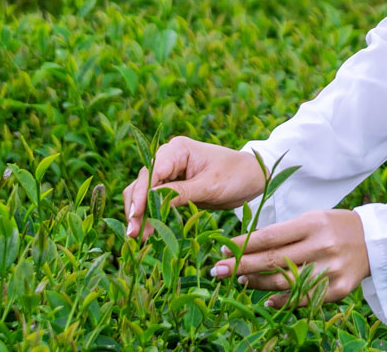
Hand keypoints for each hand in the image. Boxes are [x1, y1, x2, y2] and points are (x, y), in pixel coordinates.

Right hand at [124, 135, 264, 239]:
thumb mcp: (210, 186)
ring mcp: (169, 172)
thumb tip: (152, 201)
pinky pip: (154, 200)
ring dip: (140, 214)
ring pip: (144, 193)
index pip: (152, 172)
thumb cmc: (236, 176)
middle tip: (133, 234)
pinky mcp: (172, 186)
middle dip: (136, 208)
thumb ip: (181, 192)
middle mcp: (168, 157)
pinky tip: (147, 231)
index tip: (135, 216)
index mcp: (178, 149)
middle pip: (142, 183)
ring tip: (138, 237)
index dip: (141, 195)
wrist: (253, 179)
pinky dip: (150, 215)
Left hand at [209, 209, 370, 308]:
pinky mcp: (339, 288)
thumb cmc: (334, 227)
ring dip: (257, 284)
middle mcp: (321, 246)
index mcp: (313, 224)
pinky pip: (303, 299)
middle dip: (240, 266)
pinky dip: (282, 300)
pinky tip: (267, 300)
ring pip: (284, 281)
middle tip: (217, 271)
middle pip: (272, 260)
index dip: (243, 245)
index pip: (270, 237)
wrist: (375, 242)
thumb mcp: (311, 219)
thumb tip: (246, 248)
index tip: (223, 250)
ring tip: (241, 281)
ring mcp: (331, 269)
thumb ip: (283, 233)